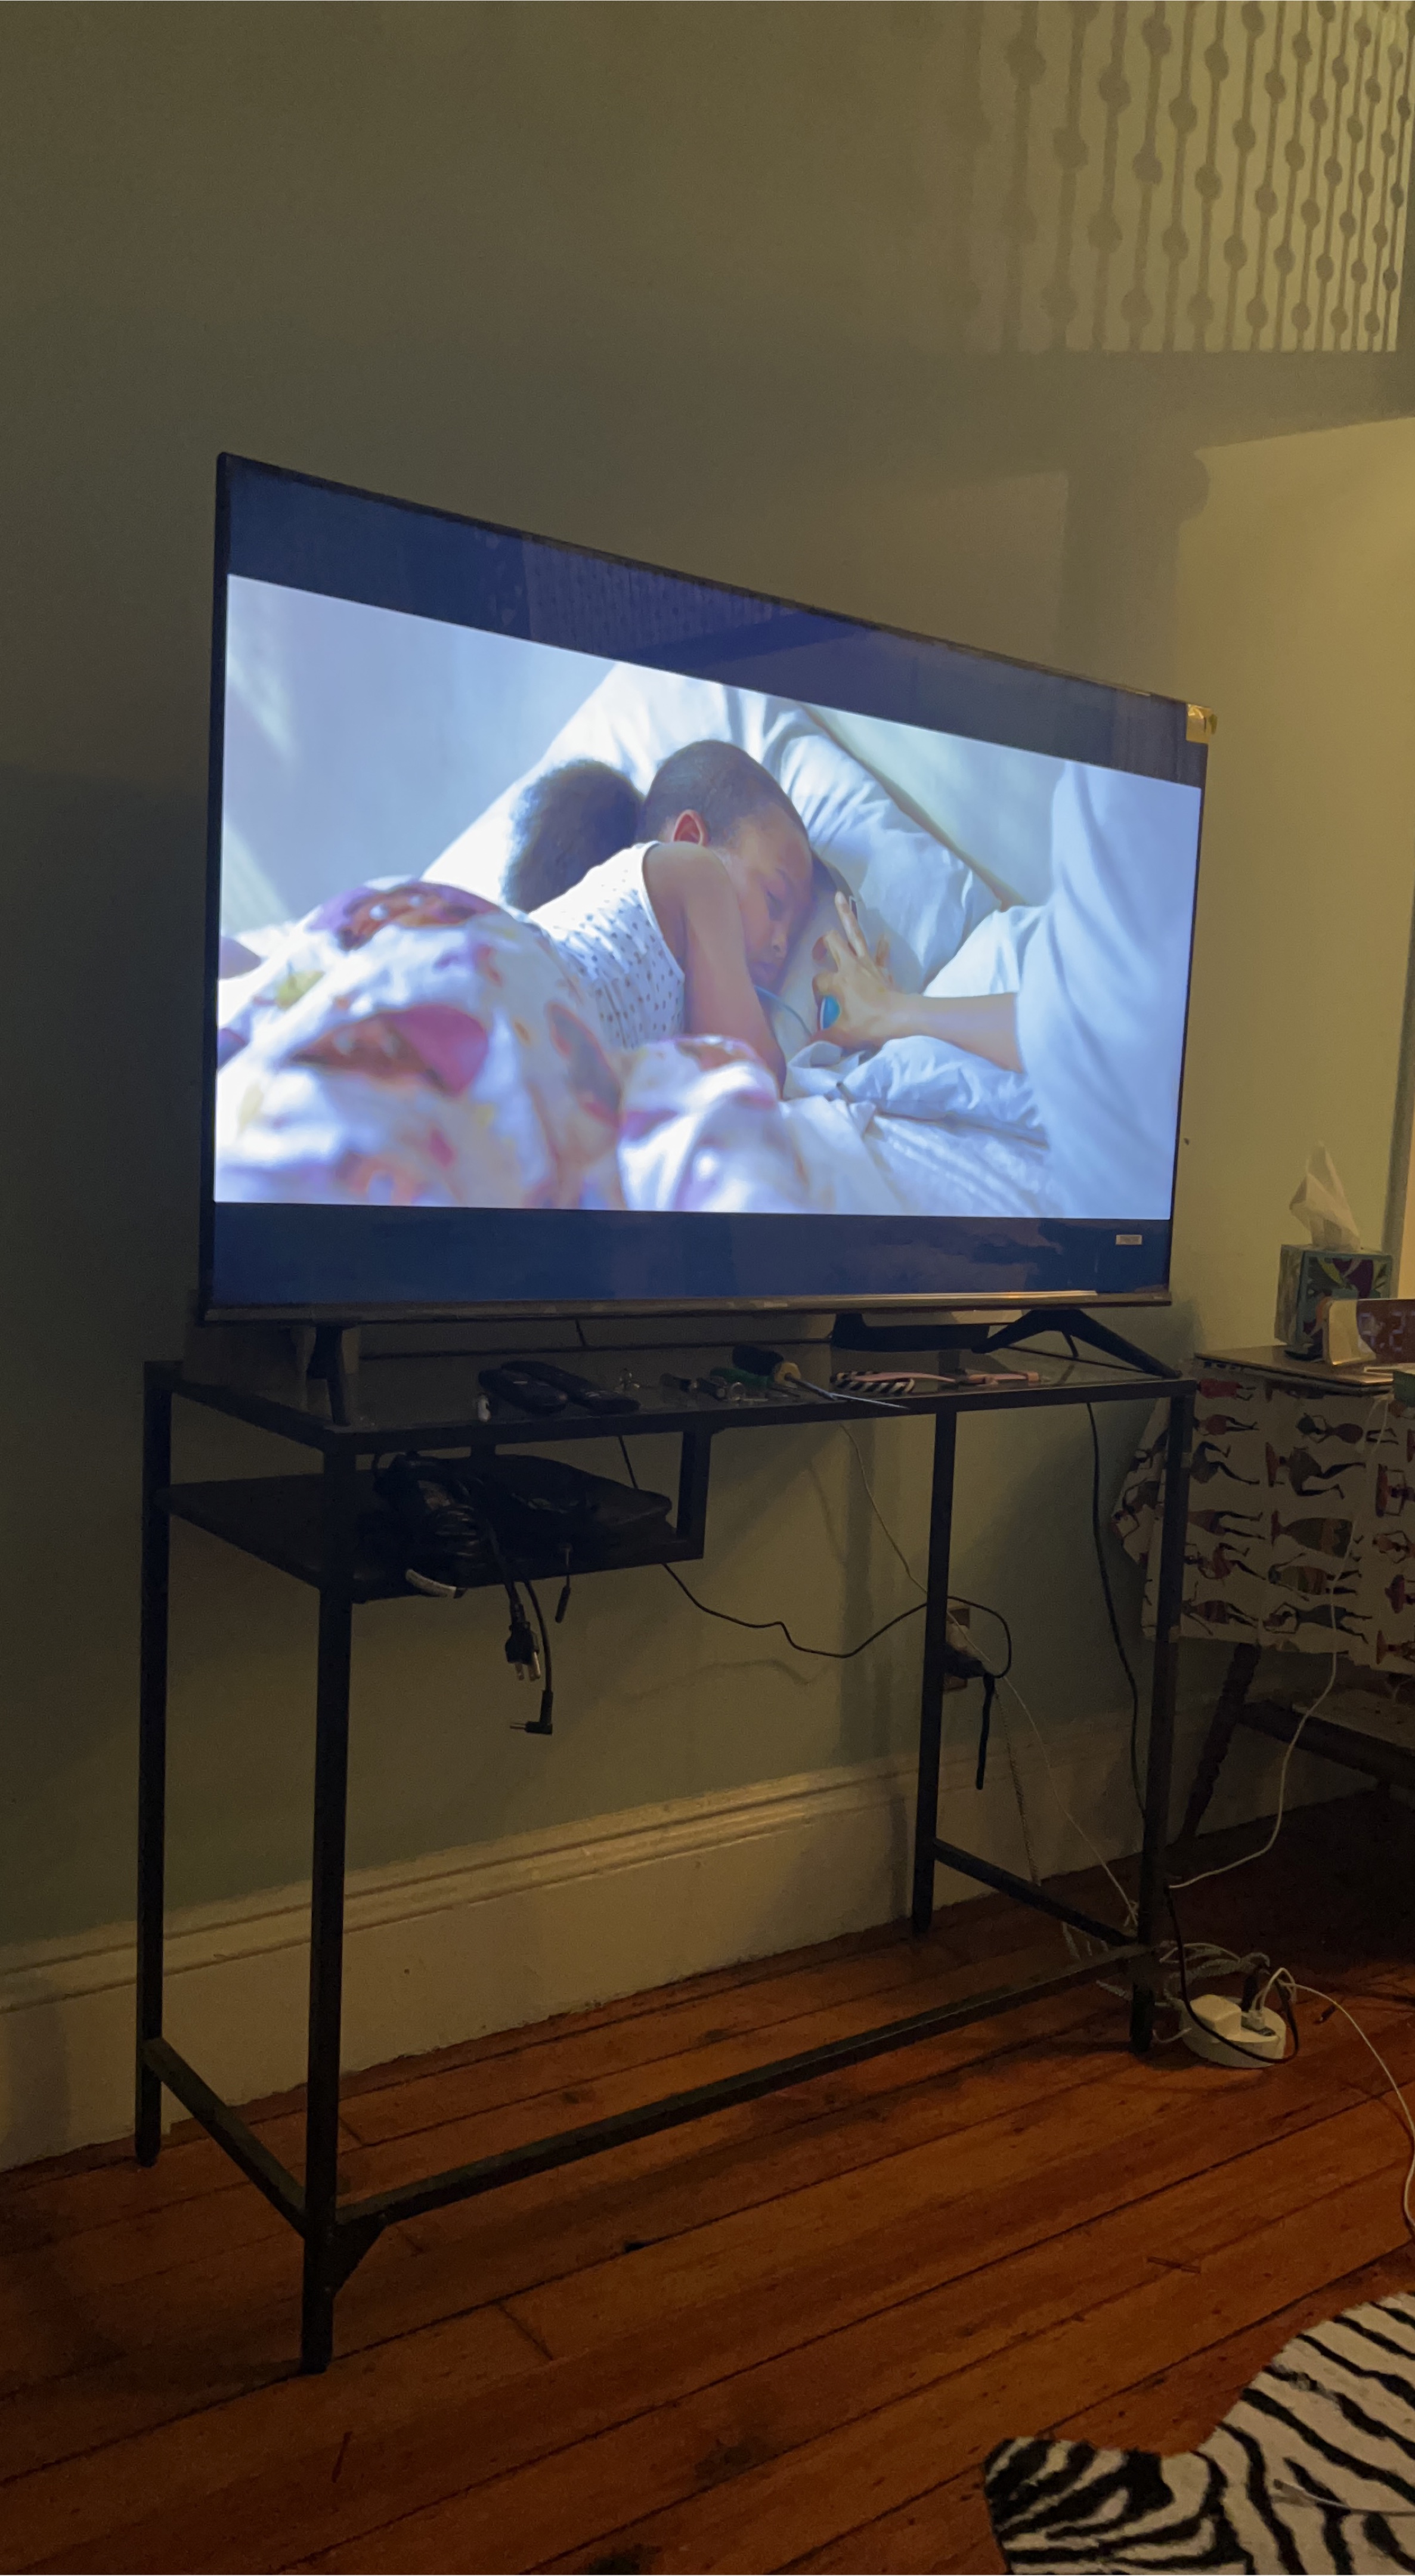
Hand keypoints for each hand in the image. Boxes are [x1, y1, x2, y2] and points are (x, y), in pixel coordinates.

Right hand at [811, 894, 898, 1047]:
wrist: (902, 1017)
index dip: (815, 992)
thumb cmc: (870, 1023)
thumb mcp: (843, 1033)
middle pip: (833, 942)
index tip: (820, 1004)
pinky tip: (883, 937)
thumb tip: (807, 1045)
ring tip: (840, 896)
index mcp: (838, 981)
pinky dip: (881, 946)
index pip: (818, 980)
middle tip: (816, 950)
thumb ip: (824, 1036)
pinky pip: (881, 953)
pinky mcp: (882, 969)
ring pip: (856, 934)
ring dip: (847, 915)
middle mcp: (851, 966)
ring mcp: (868, 964)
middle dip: (822, 940)